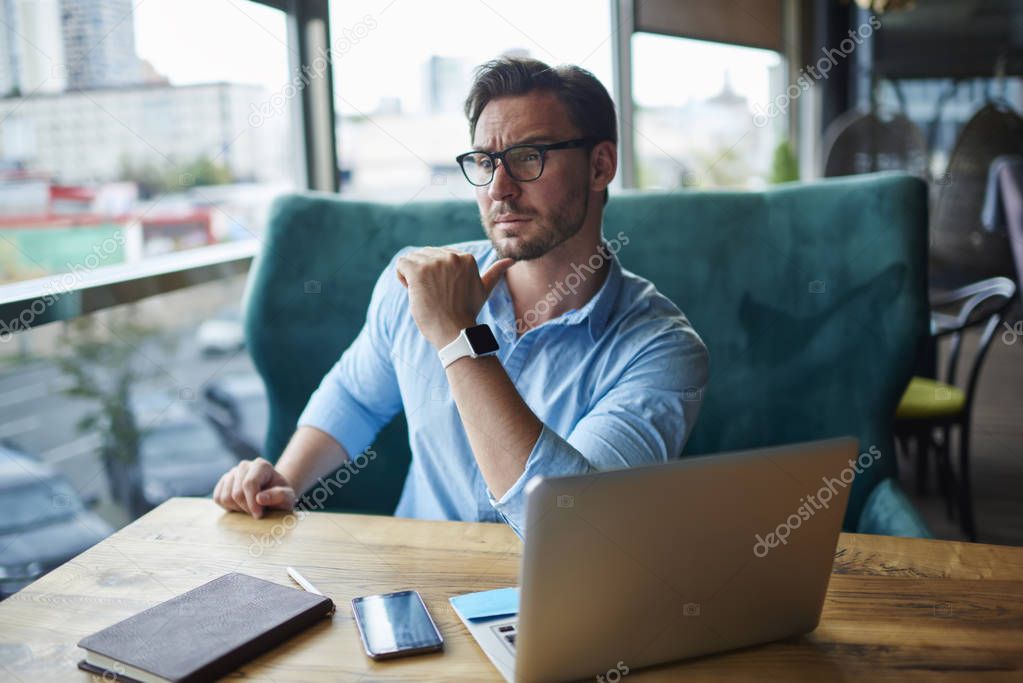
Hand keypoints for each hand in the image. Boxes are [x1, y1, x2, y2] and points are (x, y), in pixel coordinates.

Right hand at [213, 457, 295, 518]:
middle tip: (257, 513)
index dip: (252, 503)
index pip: (249, 484)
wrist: (272, 496)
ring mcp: (232, 473)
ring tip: (250, 508)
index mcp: (261, 465)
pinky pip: (218, 498)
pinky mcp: (223, 482)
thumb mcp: (288, 498)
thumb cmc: (281, 496)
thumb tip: (260, 498)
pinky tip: (241, 506)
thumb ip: (279, 496)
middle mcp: (244, 466)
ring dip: (238, 509)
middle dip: (246, 508)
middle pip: (236, 493)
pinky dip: (228, 507)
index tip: (259, 515)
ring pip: (225, 497)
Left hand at [395, 247, 513, 347]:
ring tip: (424, 294)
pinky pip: (402, 264)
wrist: (455, 332)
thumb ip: (495, 273)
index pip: (439, 255)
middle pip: (425, 256)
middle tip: (434, 295)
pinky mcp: (419, 271)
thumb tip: (511, 261)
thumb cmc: (467, 313)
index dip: (436, 273)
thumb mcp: (483, 290)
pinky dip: (402, 277)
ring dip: (412, 277)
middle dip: (424, 274)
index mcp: (466, 257)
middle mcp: (451, 256)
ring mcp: (435, 263)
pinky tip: (412, 291)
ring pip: (412, 259)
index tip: (443, 291)